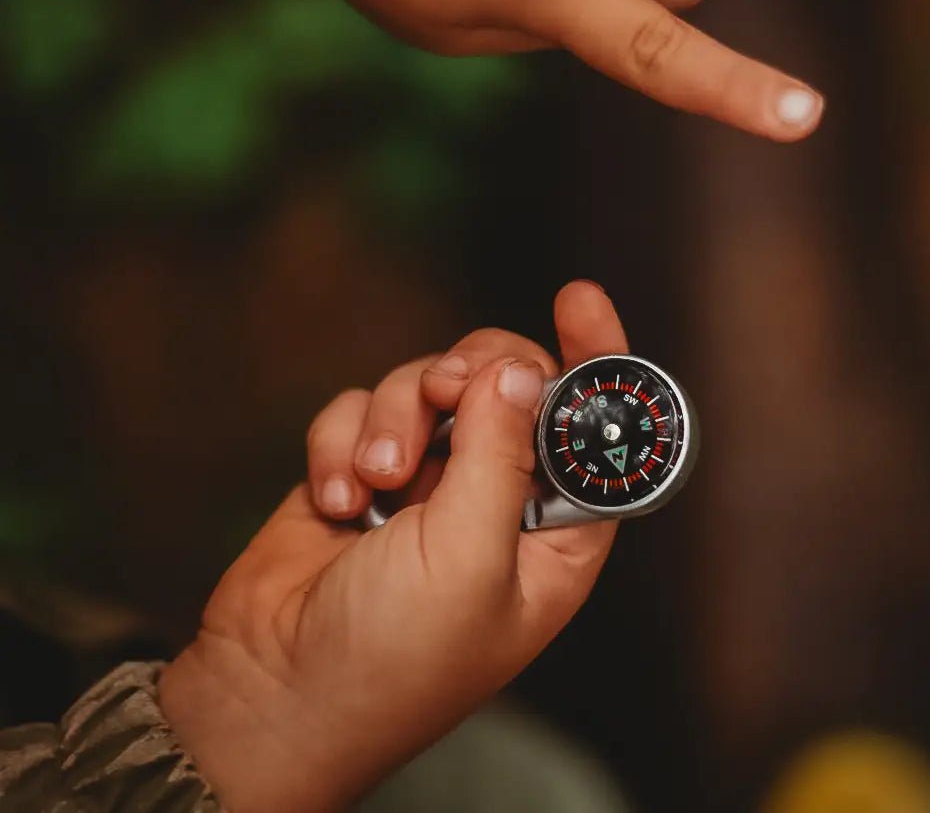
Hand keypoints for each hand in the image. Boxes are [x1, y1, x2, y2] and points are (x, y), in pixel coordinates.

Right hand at [159, 282, 628, 811]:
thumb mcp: (468, 558)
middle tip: (444, 390)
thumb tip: (521, 369)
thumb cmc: (391, 656)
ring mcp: (428, 479)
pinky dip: (343, 442)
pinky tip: (335, 501)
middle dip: (473, 375)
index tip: (579, 301)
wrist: (271, 689)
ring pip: (430, 384)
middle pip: (511, 382)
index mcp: (553, 532)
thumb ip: (499, 455)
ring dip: (396, 420)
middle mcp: (499, 497)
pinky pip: (362, 407)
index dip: (598, 363)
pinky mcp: (364, 466)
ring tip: (374, 482)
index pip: (595, 432)